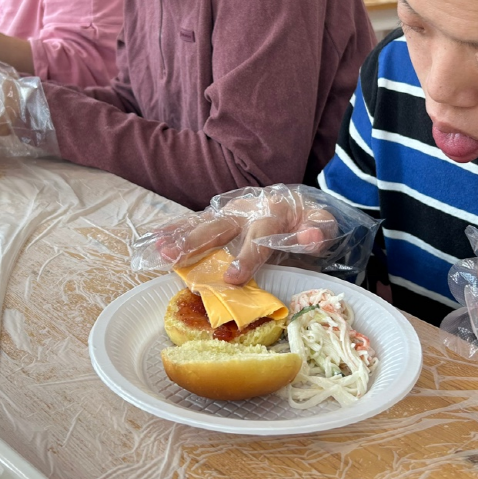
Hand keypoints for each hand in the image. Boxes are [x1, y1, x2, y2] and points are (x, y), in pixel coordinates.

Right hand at [130, 185, 379, 285]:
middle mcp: (245, 208)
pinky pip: (194, 222)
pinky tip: (154, 240)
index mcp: (272, 211)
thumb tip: (310, 237)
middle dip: (196, 243)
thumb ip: (319, 231)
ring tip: (158, 250)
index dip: (246, 258)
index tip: (231, 278)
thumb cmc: (308, 219)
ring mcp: (228, 210)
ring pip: (201, 224)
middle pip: (219, 227)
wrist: (297, 200)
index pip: (258, 238)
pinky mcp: (218, 215)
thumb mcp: (323, 224)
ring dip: (179, 238)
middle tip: (174, 257)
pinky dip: (174, 229)